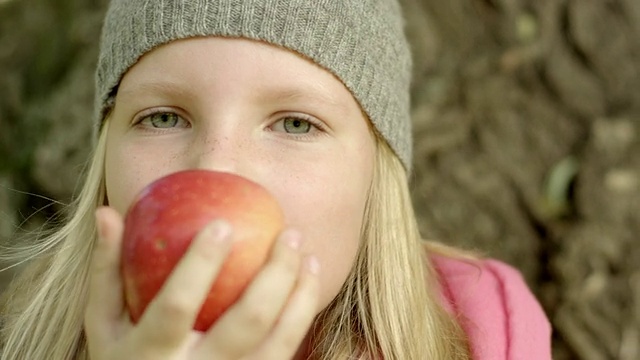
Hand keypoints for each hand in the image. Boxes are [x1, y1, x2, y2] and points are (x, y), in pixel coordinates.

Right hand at [84, 206, 319, 359]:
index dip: (199, 265)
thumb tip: (106, 212)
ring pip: (279, 342)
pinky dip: (302, 318)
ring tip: (309, 255)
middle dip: (275, 273)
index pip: (177, 306)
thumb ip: (105, 271)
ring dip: (301, 295)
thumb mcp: (103, 324)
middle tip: (289, 232)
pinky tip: (307, 286)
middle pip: (247, 322)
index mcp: (150, 354)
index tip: (223, 224)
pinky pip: (285, 353)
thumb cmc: (124, 357)